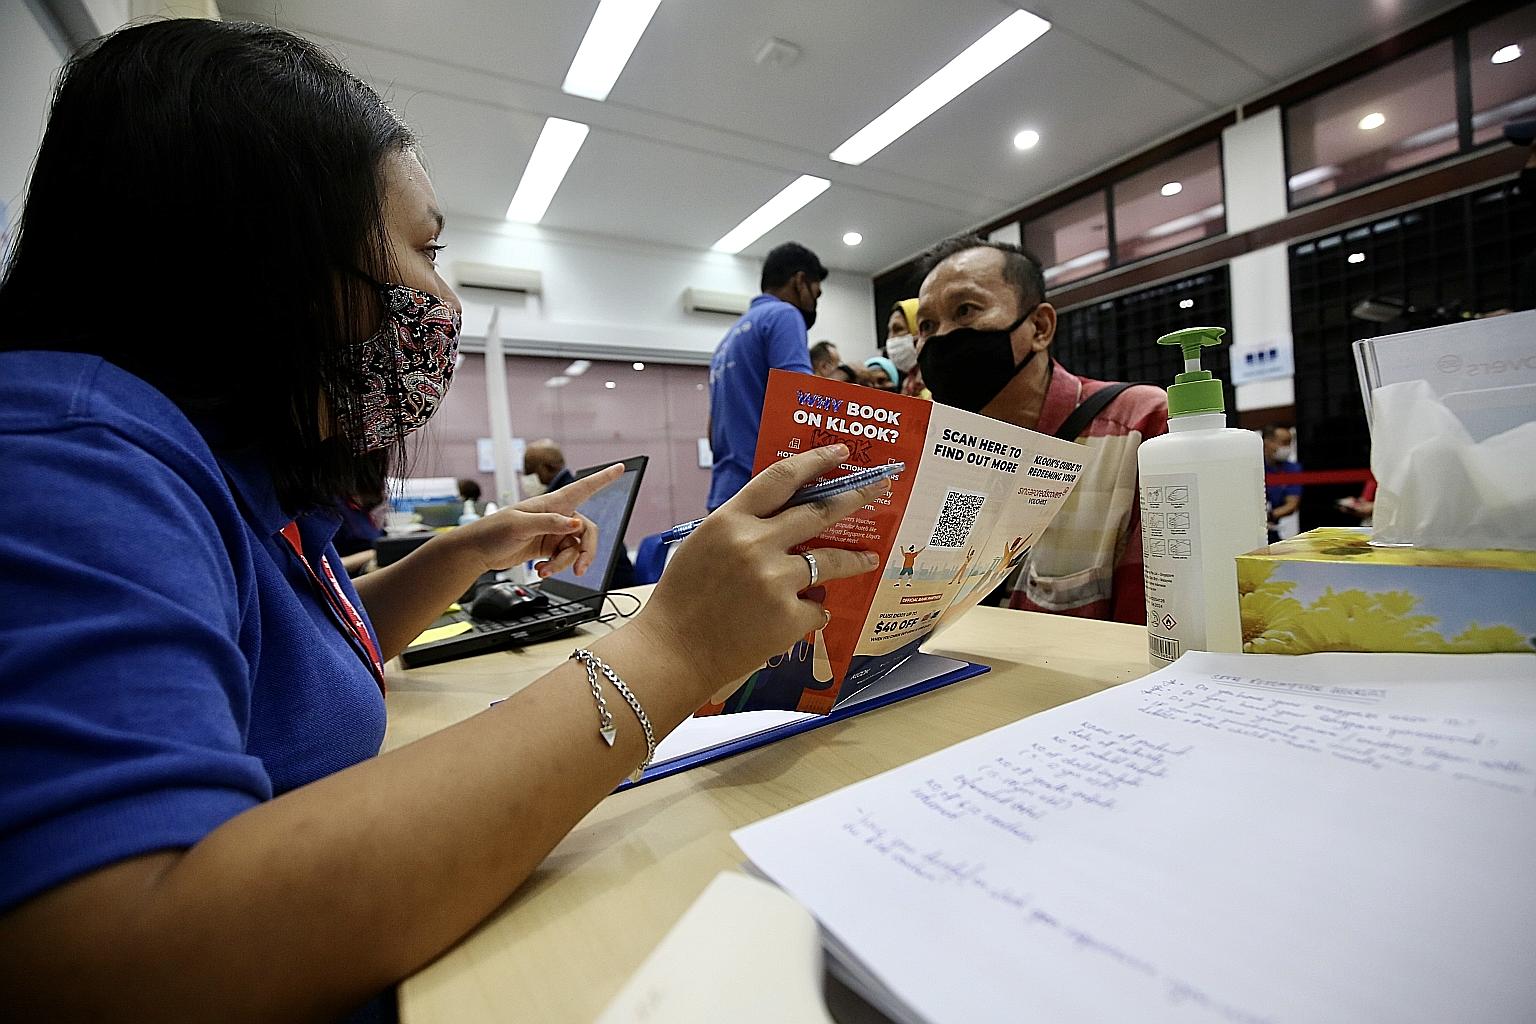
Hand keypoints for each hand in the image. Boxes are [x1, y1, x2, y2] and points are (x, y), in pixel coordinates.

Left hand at [452, 464, 623, 577]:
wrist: (478, 551)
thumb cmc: (493, 530)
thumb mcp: (520, 525)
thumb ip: (550, 524)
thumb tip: (576, 526)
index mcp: (552, 503)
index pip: (584, 487)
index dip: (604, 478)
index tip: (621, 468)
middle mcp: (557, 516)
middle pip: (588, 532)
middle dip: (586, 552)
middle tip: (580, 569)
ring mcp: (554, 533)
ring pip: (576, 549)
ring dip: (564, 564)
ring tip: (545, 571)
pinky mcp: (548, 548)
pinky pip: (564, 559)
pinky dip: (556, 568)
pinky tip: (541, 571)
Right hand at [633, 444, 886, 687]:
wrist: (674, 650)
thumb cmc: (683, 598)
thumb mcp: (704, 544)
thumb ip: (743, 526)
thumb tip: (785, 513)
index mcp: (730, 520)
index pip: (782, 477)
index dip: (816, 461)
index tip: (841, 452)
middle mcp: (756, 544)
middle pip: (819, 512)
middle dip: (854, 499)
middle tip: (877, 491)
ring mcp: (775, 581)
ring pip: (831, 562)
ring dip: (854, 559)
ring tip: (868, 558)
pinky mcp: (788, 616)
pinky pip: (815, 607)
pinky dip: (810, 611)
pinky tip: (793, 618)